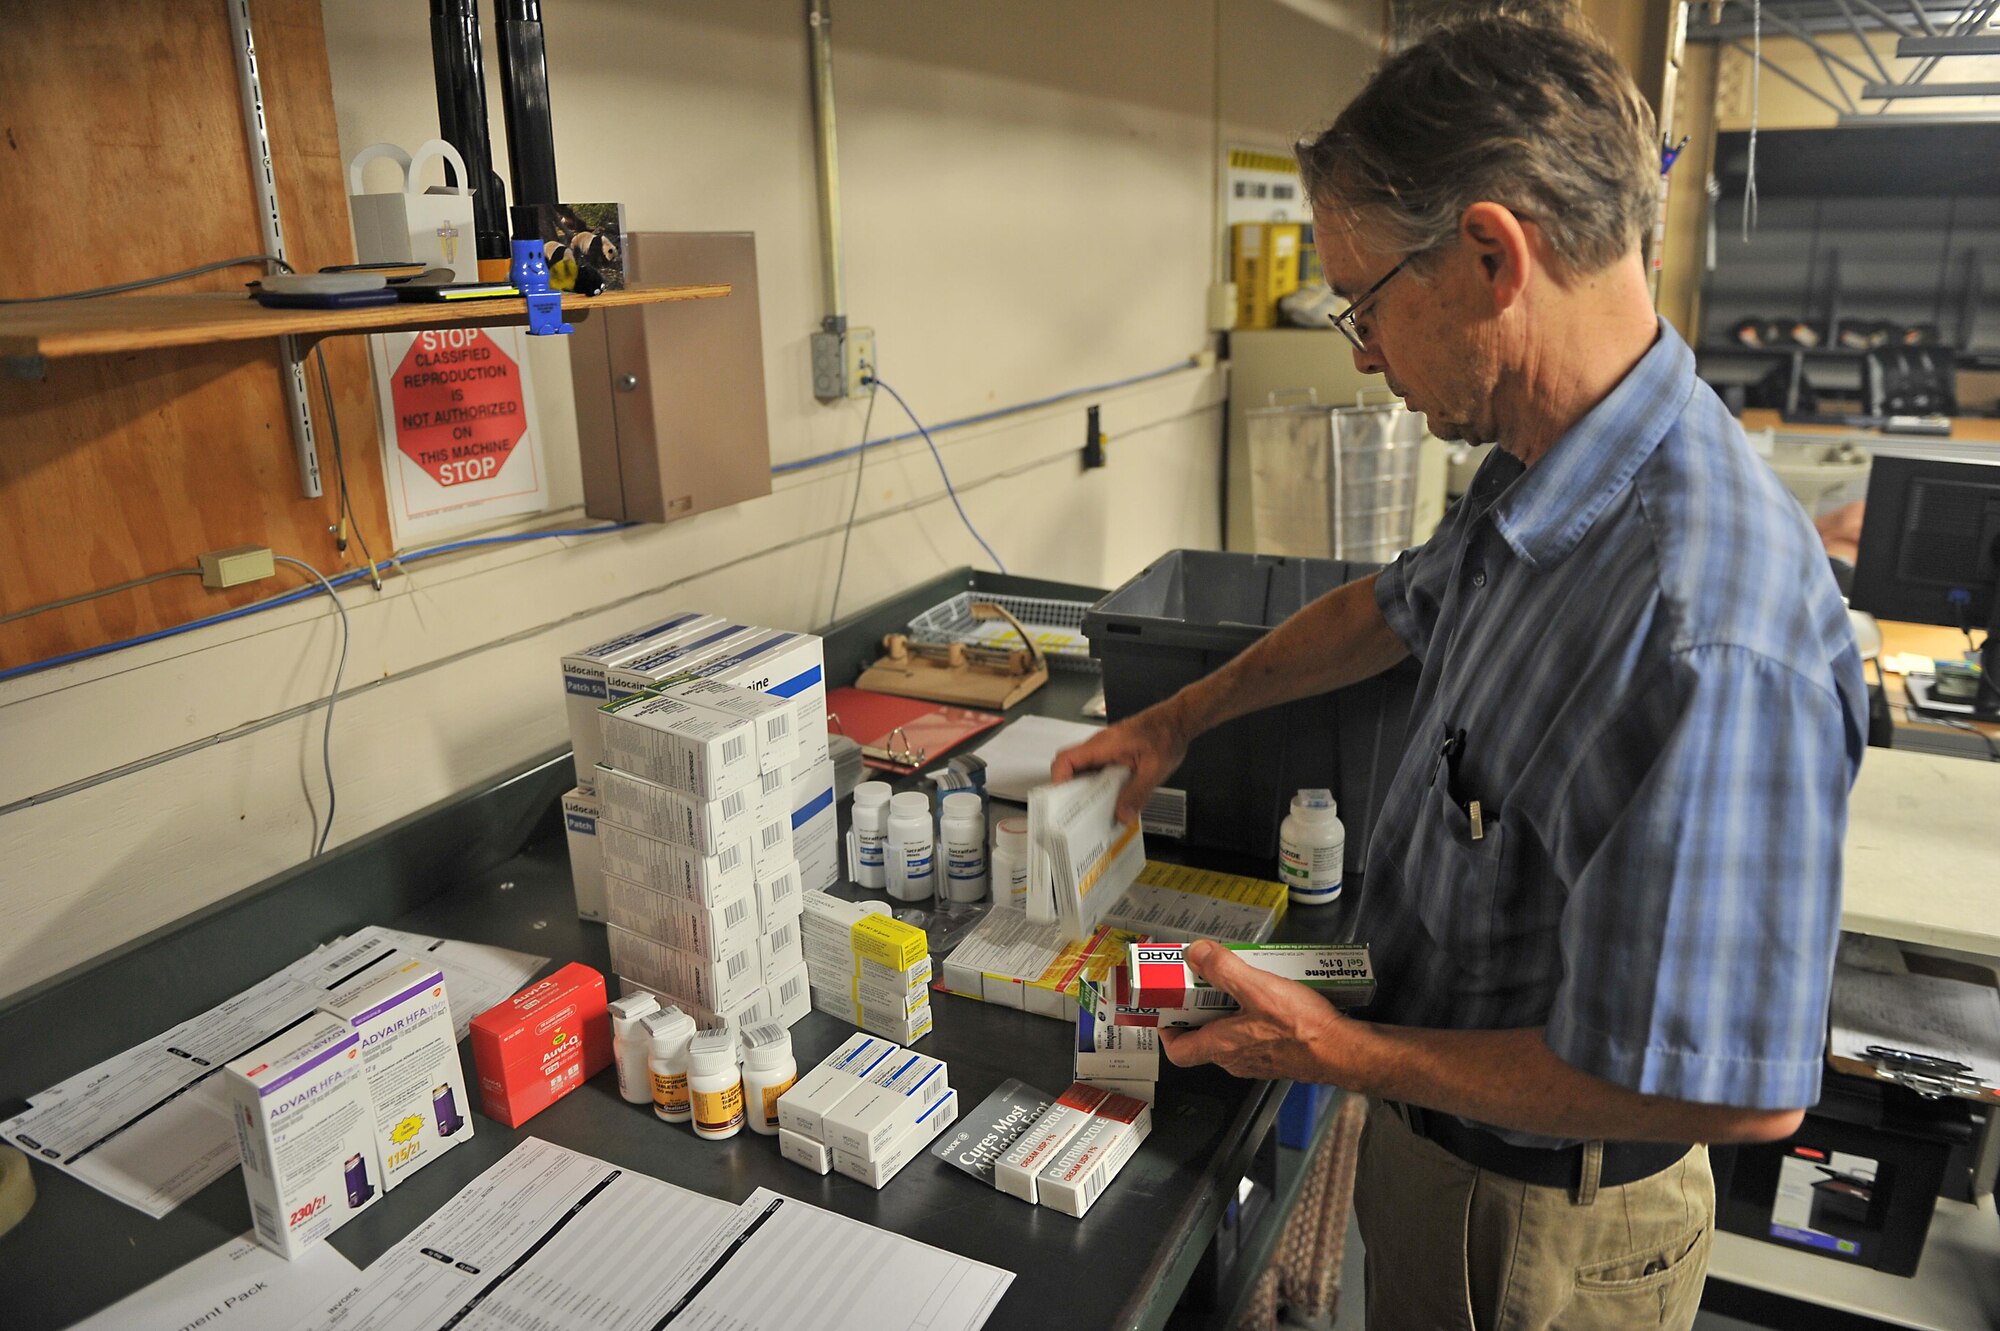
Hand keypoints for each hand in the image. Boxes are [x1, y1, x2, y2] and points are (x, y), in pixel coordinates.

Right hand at [1050, 701, 1189, 824]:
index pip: (1065, 759)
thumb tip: (1122, 816)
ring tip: (1092, 813)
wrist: (1177, 720)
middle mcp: (1098, 746)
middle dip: (1070, 791)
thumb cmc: (1166, 736)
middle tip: (1076, 815)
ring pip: (1083, 770)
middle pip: (1070, 767)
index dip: (1058, 780)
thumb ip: (1138, 793)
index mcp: (1103, 745)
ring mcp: (1105, 749)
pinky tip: (1109, 801)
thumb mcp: (1155, 769)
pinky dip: (1098, 786)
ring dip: (1085, 790)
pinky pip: (1097, 770)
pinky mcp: (1112, 753)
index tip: (1063, 802)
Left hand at [1158, 940, 1348, 1081]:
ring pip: (1229, 1035)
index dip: (1168, 1031)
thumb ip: (1223, 969)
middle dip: (1201, 1008)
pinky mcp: (1277, 1056)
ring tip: (1238, 983)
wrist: (1342, 1051)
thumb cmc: (1302, 1029)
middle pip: (1203, 1037)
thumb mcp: (1257, 987)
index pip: (1179, 1051)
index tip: (1168, 1008)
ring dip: (1228, 1010)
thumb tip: (1196, 953)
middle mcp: (1235, 1059)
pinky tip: (1267, 996)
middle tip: (1204, 982)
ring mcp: (1256, 1060)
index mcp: (1222, 1046)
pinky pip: (1253, 1036)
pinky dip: (1251, 1016)